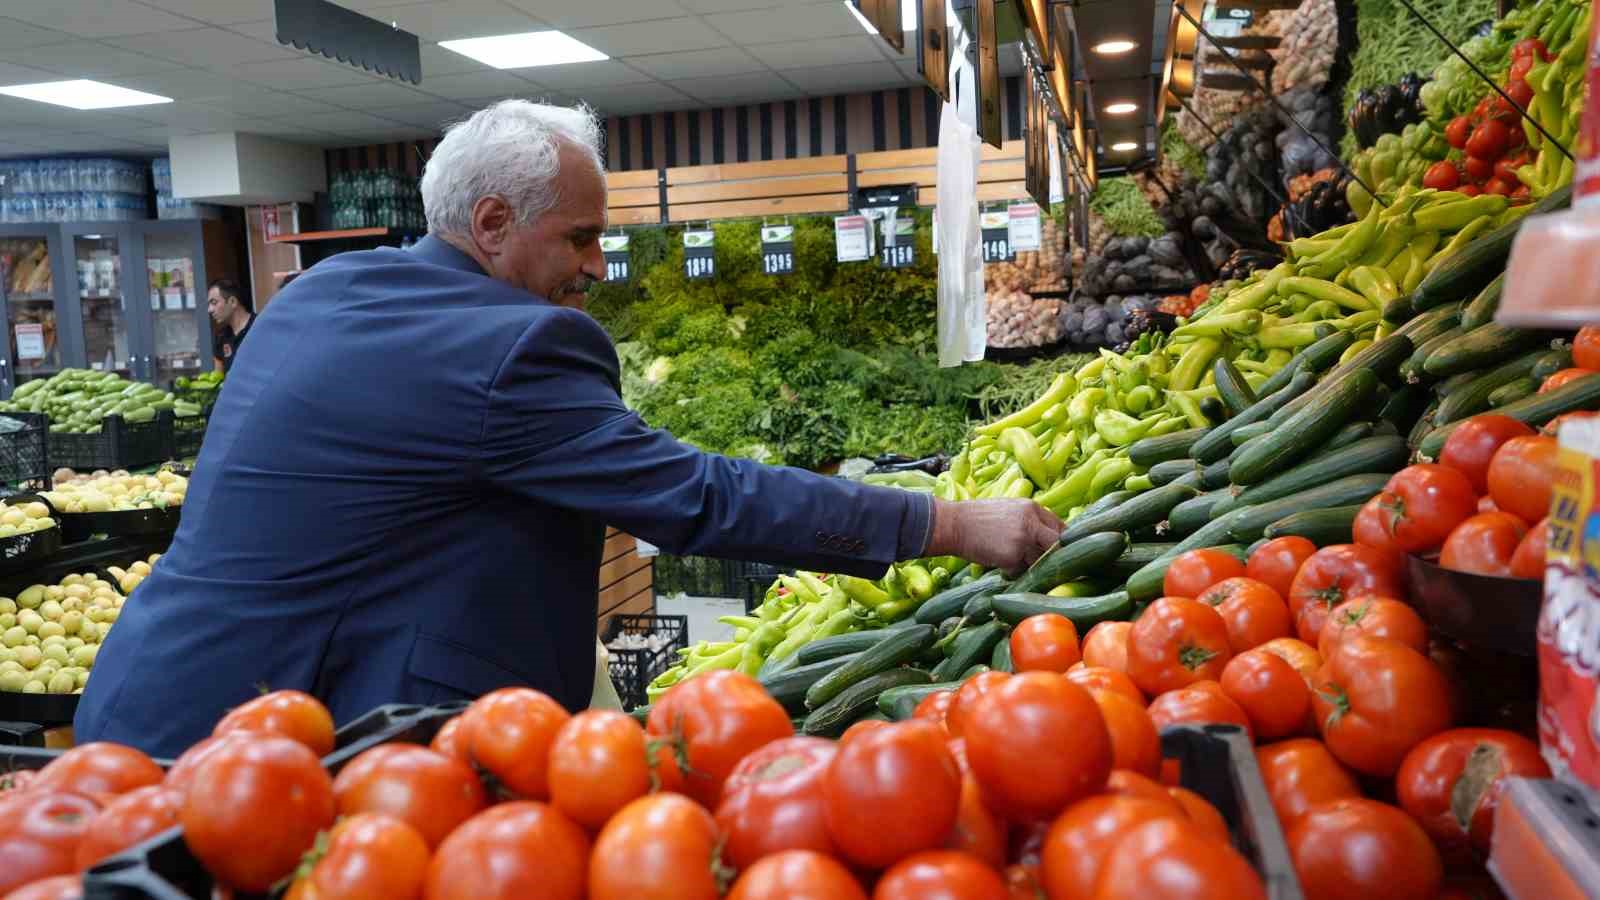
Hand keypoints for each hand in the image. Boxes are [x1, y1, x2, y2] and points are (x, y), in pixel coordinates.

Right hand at [928, 498, 1062, 575]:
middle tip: (1047, 565)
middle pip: (1058, 545)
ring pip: (1041, 560)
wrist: (953, 524)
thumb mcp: (1008, 510)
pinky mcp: (1012, 556)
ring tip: (1014, 562)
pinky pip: (1021, 570)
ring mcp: (1023, 539)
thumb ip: (1029, 520)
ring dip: (1031, 565)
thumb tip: (1046, 537)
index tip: (1058, 552)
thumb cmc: (977, 518)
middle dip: (1054, 556)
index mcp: (1032, 508)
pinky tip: (1000, 564)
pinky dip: (1013, 571)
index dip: (1061, 542)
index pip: (1060, 527)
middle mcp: (1031, 522)